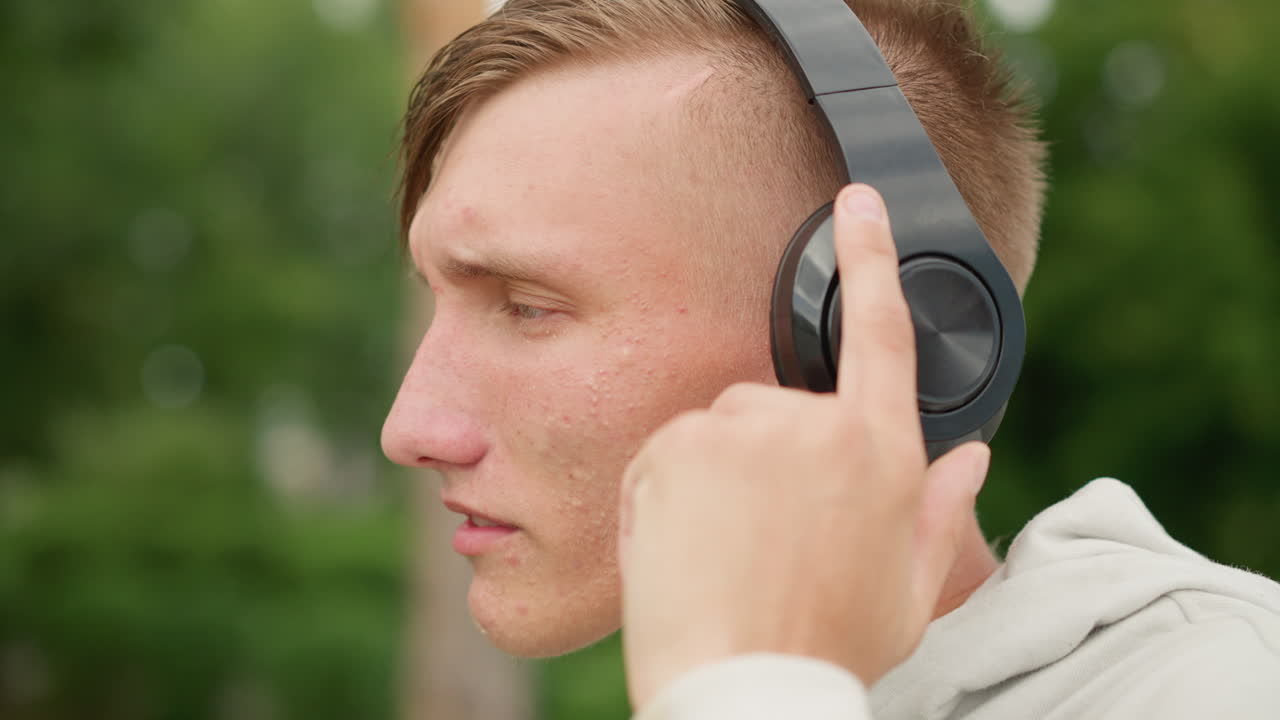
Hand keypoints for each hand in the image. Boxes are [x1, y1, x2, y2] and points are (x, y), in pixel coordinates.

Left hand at [617, 183, 991, 709]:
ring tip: (732, 552)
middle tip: (773, 535)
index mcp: (878, 450)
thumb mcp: (909, 588)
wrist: (742, 687)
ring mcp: (735, 432)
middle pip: (781, 404)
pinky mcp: (671, 446)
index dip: (872, 255)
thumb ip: (939, 509)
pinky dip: (673, 488)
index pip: (883, 330)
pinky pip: (671, 449)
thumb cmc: (828, 645)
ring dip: (721, 474)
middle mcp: (808, 425)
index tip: (858, 200)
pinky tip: (690, 546)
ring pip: (722, 430)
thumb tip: (971, 458)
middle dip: (772, 455)